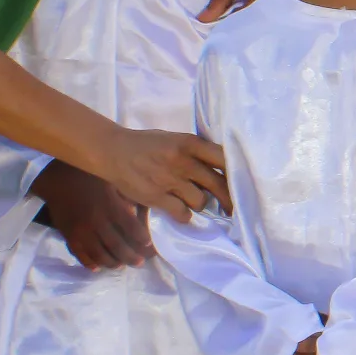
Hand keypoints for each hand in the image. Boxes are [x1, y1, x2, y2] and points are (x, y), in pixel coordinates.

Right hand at [29, 159, 151, 269]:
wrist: (58, 181)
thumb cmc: (88, 177)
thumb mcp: (111, 181)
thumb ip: (125, 198)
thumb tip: (136, 213)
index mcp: (110, 206)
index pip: (131, 227)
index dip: (142, 238)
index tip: (148, 243)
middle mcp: (97, 221)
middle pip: (117, 245)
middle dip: (131, 257)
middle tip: (139, 263)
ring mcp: (82, 231)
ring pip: (99, 254)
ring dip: (112, 263)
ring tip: (121, 265)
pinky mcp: (69, 236)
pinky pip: (80, 254)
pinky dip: (90, 263)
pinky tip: (98, 267)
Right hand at [101, 127, 230, 222]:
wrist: (113, 151)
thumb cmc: (147, 144)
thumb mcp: (175, 139)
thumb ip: (196, 151)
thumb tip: (224, 167)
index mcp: (190, 143)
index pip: (224, 159)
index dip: (236, 174)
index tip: (242, 184)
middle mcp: (183, 161)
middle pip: (219, 184)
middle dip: (228, 199)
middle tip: (231, 208)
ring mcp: (170, 180)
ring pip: (202, 201)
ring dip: (200, 204)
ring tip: (192, 201)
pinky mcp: (156, 197)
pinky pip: (183, 213)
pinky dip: (184, 215)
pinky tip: (180, 211)